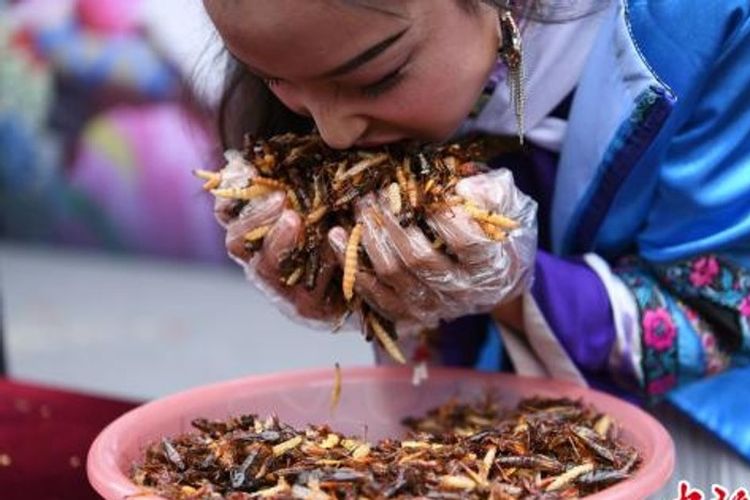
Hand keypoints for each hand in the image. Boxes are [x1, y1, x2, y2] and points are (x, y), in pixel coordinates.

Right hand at [216, 153, 346, 323]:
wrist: (367, 284)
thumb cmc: (337, 233)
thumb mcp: (318, 203)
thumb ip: (298, 180)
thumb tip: (273, 150)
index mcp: (256, 233)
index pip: (227, 212)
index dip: (229, 193)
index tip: (245, 170)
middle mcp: (259, 260)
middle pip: (236, 241)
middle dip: (255, 217)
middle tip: (279, 198)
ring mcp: (280, 288)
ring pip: (265, 267)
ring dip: (279, 242)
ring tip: (295, 221)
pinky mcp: (306, 307)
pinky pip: (308, 286)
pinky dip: (322, 262)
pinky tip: (335, 242)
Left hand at [328, 168, 536, 329]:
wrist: (498, 279)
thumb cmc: (500, 233)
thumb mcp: (511, 207)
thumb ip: (494, 192)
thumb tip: (464, 187)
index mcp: (492, 266)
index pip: (469, 245)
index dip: (446, 217)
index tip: (427, 189)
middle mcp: (462, 293)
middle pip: (421, 260)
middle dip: (393, 222)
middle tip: (375, 193)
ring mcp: (433, 307)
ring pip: (393, 276)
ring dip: (370, 239)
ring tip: (358, 207)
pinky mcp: (408, 314)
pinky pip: (374, 295)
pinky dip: (352, 266)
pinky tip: (336, 237)